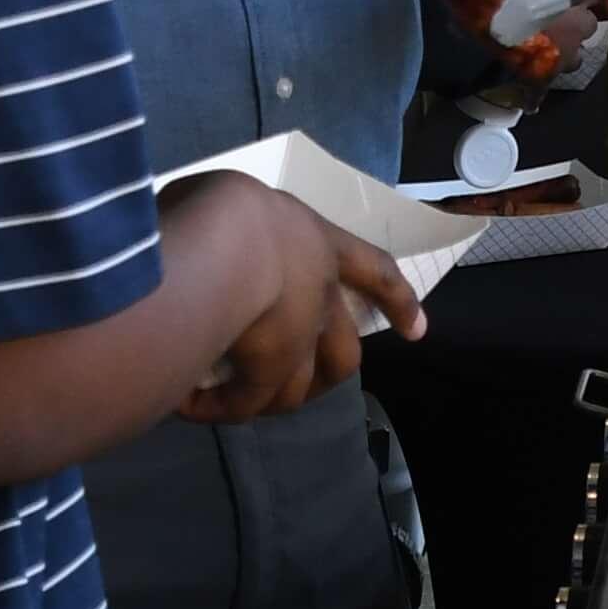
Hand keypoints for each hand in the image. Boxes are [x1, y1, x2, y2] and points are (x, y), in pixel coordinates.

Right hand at [160, 175, 423, 422]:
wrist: (222, 241)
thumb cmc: (225, 205)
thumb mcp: (235, 200)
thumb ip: (236, 225)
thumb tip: (208, 238)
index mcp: (319, 242)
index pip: (373, 271)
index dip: (397, 300)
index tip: (419, 332)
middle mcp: (318, 295)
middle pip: (343, 352)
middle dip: (329, 373)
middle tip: (303, 388)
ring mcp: (298, 339)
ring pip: (297, 386)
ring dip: (270, 399)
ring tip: (231, 402)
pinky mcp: (268, 370)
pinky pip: (245, 401)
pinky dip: (219, 407)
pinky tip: (188, 405)